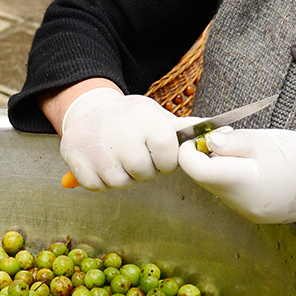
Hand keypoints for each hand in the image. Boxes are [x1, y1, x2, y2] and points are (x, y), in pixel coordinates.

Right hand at [60, 88, 194, 190]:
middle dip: (143, 171)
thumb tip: (221, 134)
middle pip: (143, 173)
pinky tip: (102, 163)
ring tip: (119, 159)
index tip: (158, 155)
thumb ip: (185, 131)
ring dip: (122, 177)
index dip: (165, 162)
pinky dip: (100, 181)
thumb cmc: (131, 119)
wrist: (89, 109)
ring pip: (119, 183)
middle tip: (135, 156)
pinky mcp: (73, 155)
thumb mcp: (157, 117)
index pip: (168, 157)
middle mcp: (120, 130)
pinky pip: (96, 186)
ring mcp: (95, 143)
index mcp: (146, 119)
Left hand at [178, 128, 295, 226]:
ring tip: (242, 146)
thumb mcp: (270, 140)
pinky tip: (251, 162)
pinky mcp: (254, 213)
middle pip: (203, 177)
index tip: (198, 131)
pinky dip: (231, 173)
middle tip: (222, 132)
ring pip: (215, 184)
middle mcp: (242, 205)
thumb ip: (233, 141)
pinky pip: (230, 191)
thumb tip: (205, 140)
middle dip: (203, 153)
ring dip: (217, 162)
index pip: (195, 169)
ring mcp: (248, 212)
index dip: (189, 148)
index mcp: (246, 184)